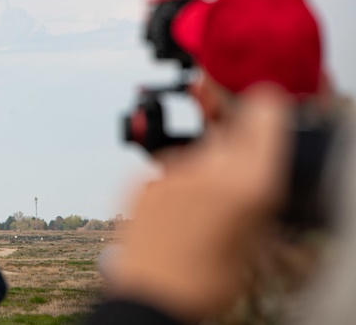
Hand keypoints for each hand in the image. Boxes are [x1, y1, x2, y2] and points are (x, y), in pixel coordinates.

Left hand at [109, 84, 291, 321]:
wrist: (150, 296)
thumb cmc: (205, 279)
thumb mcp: (252, 243)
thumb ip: (257, 201)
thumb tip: (258, 175)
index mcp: (245, 184)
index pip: (262, 118)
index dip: (264, 111)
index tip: (265, 107)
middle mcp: (206, 168)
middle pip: (226, 134)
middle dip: (232, 147)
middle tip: (228, 182)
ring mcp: (168, 171)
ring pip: (194, 154)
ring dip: (199, 169)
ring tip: (195, 212)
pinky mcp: (138, 178)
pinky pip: (164, 170)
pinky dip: (171, 183)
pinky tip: (171, 214)